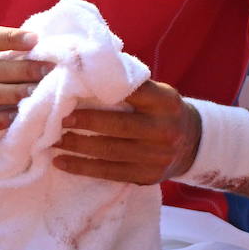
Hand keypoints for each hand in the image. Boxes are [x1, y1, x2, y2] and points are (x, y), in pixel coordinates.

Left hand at [53, 80, 201, 184]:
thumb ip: (132, 87)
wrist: (193, 144)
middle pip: (119, 126)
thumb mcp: (158, 93)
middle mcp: (163, 130)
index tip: (76, 90)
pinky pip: (109, 172)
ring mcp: (156, 156)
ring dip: (78, 146)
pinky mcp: (146, 176)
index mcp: (165, 102)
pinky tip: (62, 162)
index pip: (133, 92)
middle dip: (87, 122)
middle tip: (61, 118)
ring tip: (55, 140)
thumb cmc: (164, 112)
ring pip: (110, 151)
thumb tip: (88, 73)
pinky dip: (82, 168)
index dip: (103, 90)